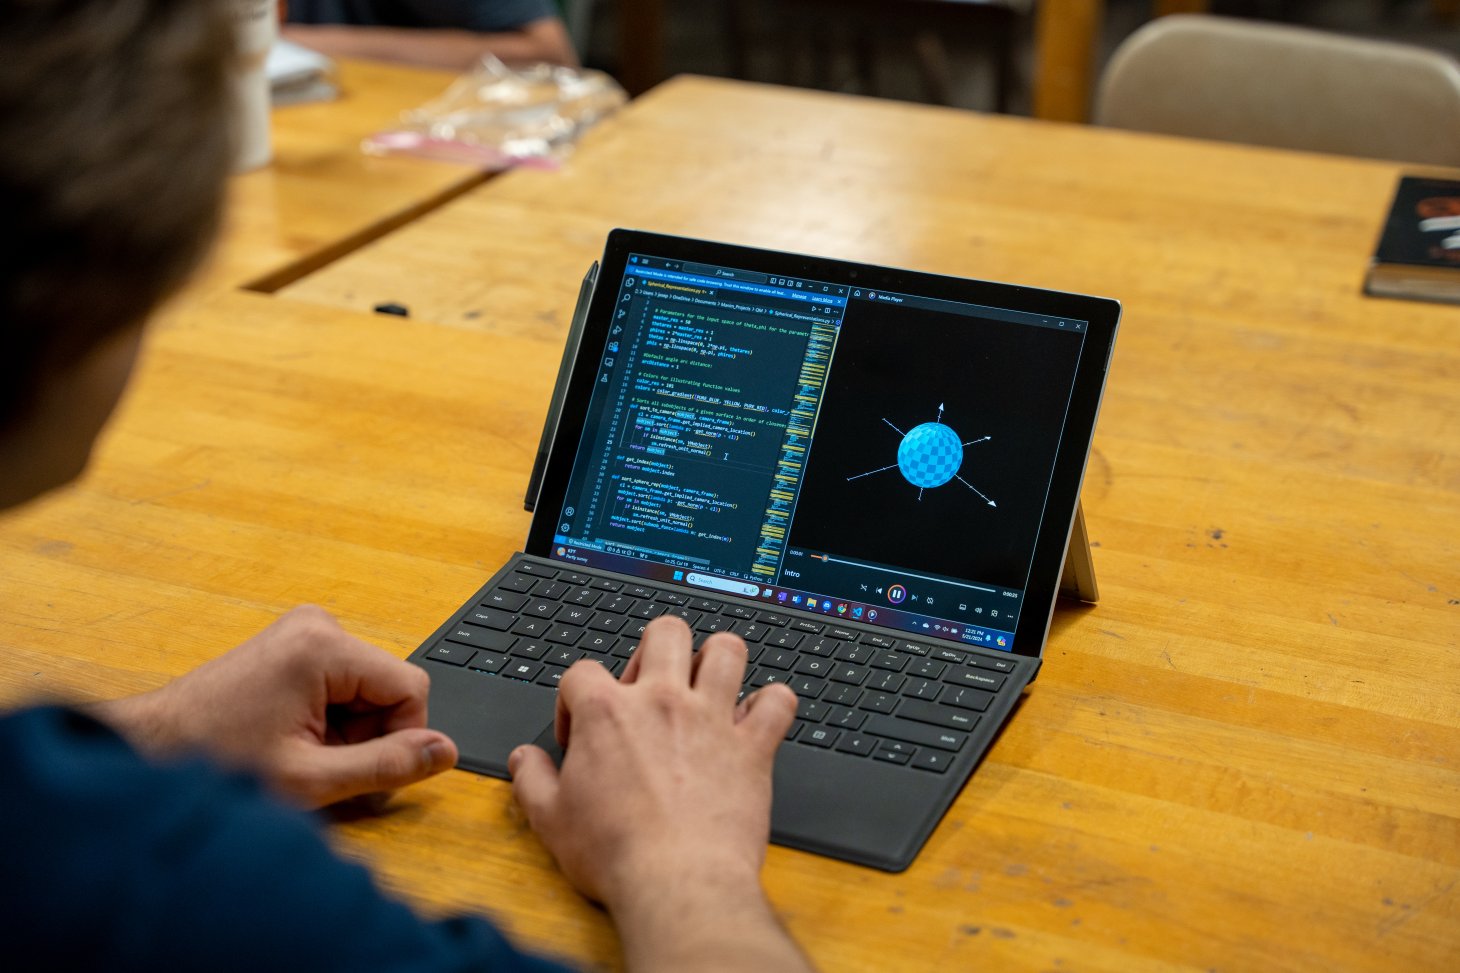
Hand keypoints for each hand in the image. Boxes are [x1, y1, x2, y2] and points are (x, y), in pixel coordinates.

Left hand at [95, 605, 457, 807]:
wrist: (152, 748)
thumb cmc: (216, 761)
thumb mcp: (311, 777)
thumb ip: (386, 766)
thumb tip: (444, 752)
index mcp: (323, 646)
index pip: (411, 688)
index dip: (401, 737)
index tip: (362, 771)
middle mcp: (318, 625)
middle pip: (390, 686)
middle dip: (369, 734)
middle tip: (321, 766)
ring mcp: (304, 632)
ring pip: (368, 689)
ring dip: (349, 730)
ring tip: (301, 754)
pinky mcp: (293, 645)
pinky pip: (343, 684)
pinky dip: (331, 719)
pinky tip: (294, 738)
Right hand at [509, 617, 811, 972]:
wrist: (677, 882)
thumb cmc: (617, 854)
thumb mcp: (551, 820)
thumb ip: (532, 780)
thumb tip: (524, 760)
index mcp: (608, 713)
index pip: (582, 672)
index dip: (573, 700)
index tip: (579, 735)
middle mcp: (663, 702)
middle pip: (665, 632)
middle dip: (654, 650)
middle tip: (648, 689)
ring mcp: (713, 719)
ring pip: (727, 650)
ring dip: (717, 661)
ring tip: (706, 686)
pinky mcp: (752, 747)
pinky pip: (779, 701)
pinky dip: (772, 704)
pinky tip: (757, 719)